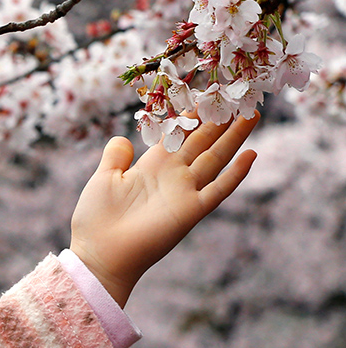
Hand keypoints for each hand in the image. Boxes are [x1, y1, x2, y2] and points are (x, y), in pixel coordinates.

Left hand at [69, 114, 258, 307]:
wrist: (99, 254)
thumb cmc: (96, 218)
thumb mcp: (103, 179)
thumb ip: (115, 157)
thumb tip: (123, 138)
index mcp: (151, 165)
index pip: (178, 134)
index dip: (192, 115)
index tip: (207, 94)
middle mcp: (172, 175)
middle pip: (202, 142)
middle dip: (219, 120)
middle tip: (239, 96)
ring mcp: (184, 192)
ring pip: (215, 158)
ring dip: (233, 137)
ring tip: (251, 114)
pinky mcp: (190, 211)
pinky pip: (218, 190)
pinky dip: (235, 174)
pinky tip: (251, 155)